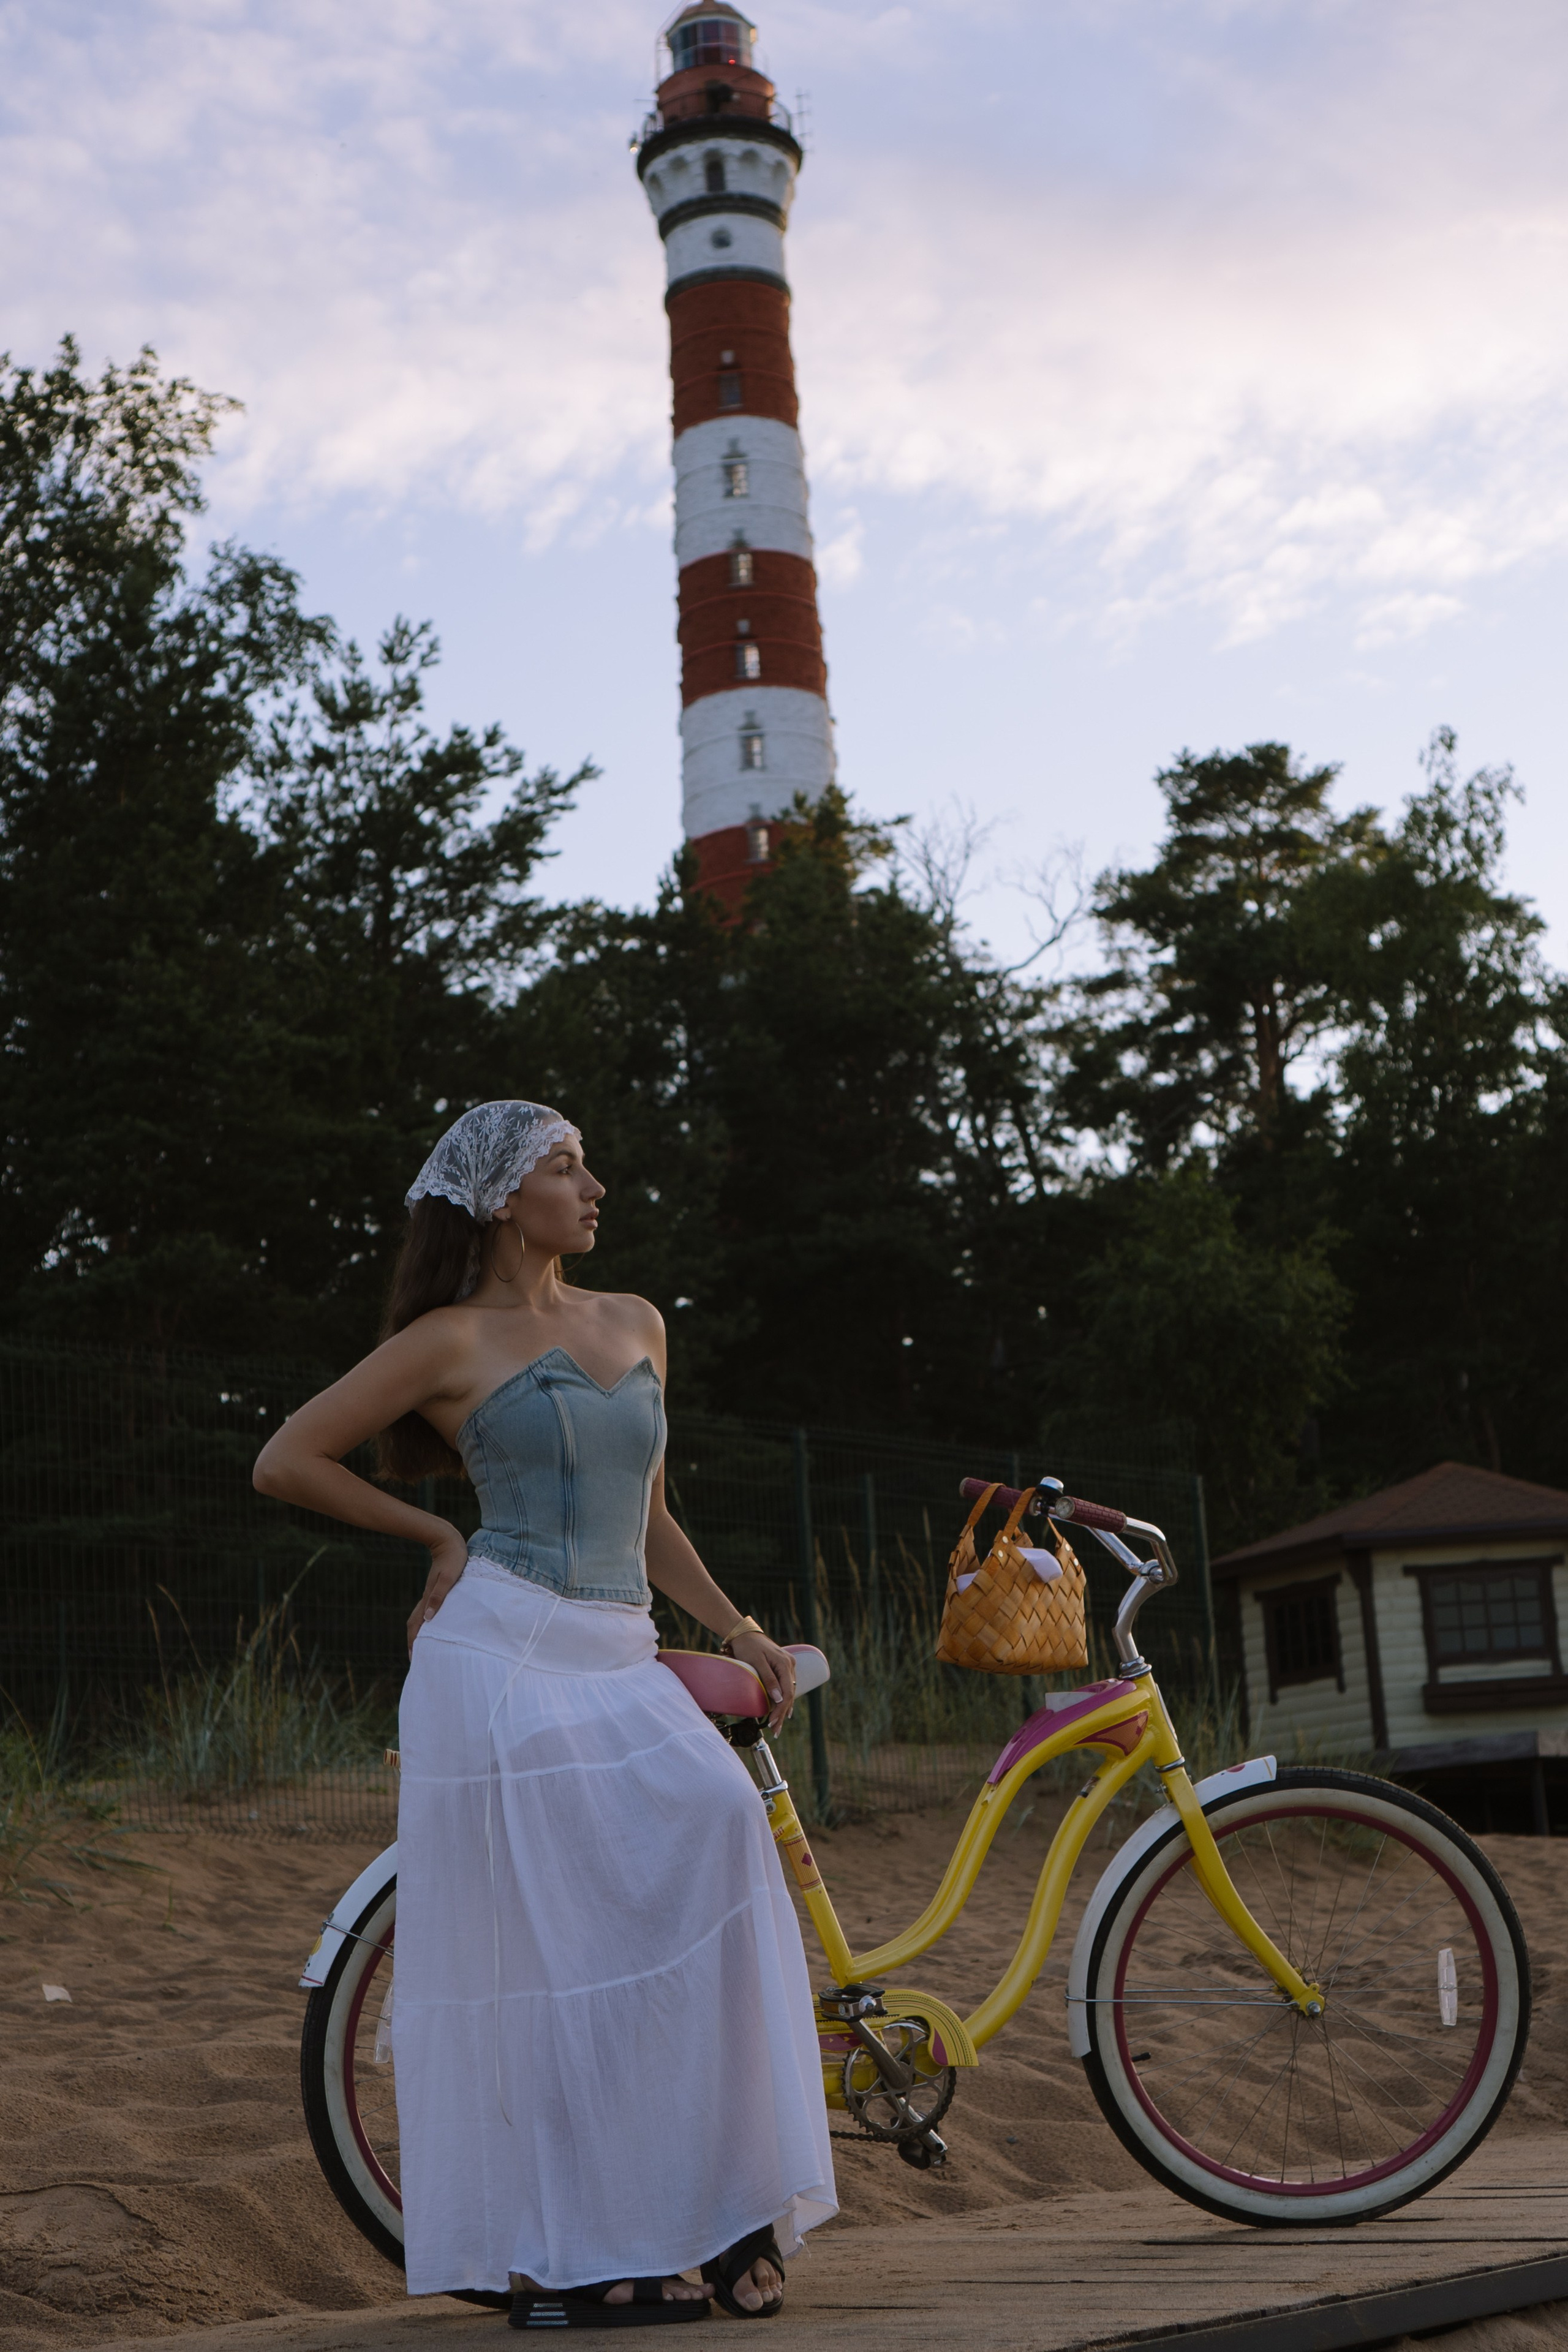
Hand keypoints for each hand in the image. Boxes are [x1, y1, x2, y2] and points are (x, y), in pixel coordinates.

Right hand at [407, 1527, 468, 1654]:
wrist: (448, 1541)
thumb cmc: (453, 1559)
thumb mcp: (448, 1578)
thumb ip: (438, 1597)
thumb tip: (429, 1619)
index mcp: (429, 1598)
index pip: (417, 1625)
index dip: (414, 1642)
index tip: (413, 1657)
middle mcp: (426, 1598)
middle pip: (415, 1624)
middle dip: (414, 1641)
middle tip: (415, 1657)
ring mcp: (429, 1594)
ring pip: (420, 1618)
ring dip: (419, 1632)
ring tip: (422, 1645)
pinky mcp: (434, 1589)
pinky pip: (427, 1610)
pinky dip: (426, 1621)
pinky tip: (432, 1624)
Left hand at [726, 1630, 796, 1731]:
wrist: (745, 1634)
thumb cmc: (748, 1647)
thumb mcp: (756, 1662)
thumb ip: (768, 1679)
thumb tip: (779, 1699)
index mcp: (785, 1664)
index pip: (787, 1693)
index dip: (781, 1710)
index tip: (772, 1723)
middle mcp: (789, 1665)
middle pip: (789, 1695)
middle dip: (782, 1714)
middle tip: (775, 1731)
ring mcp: (787, 1666)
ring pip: (788, 1692)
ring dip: (783, 1709)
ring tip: (777, 1725)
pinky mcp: (782, 1667)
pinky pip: (785, 1686)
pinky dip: (783, 1700)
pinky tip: (783, 1710)